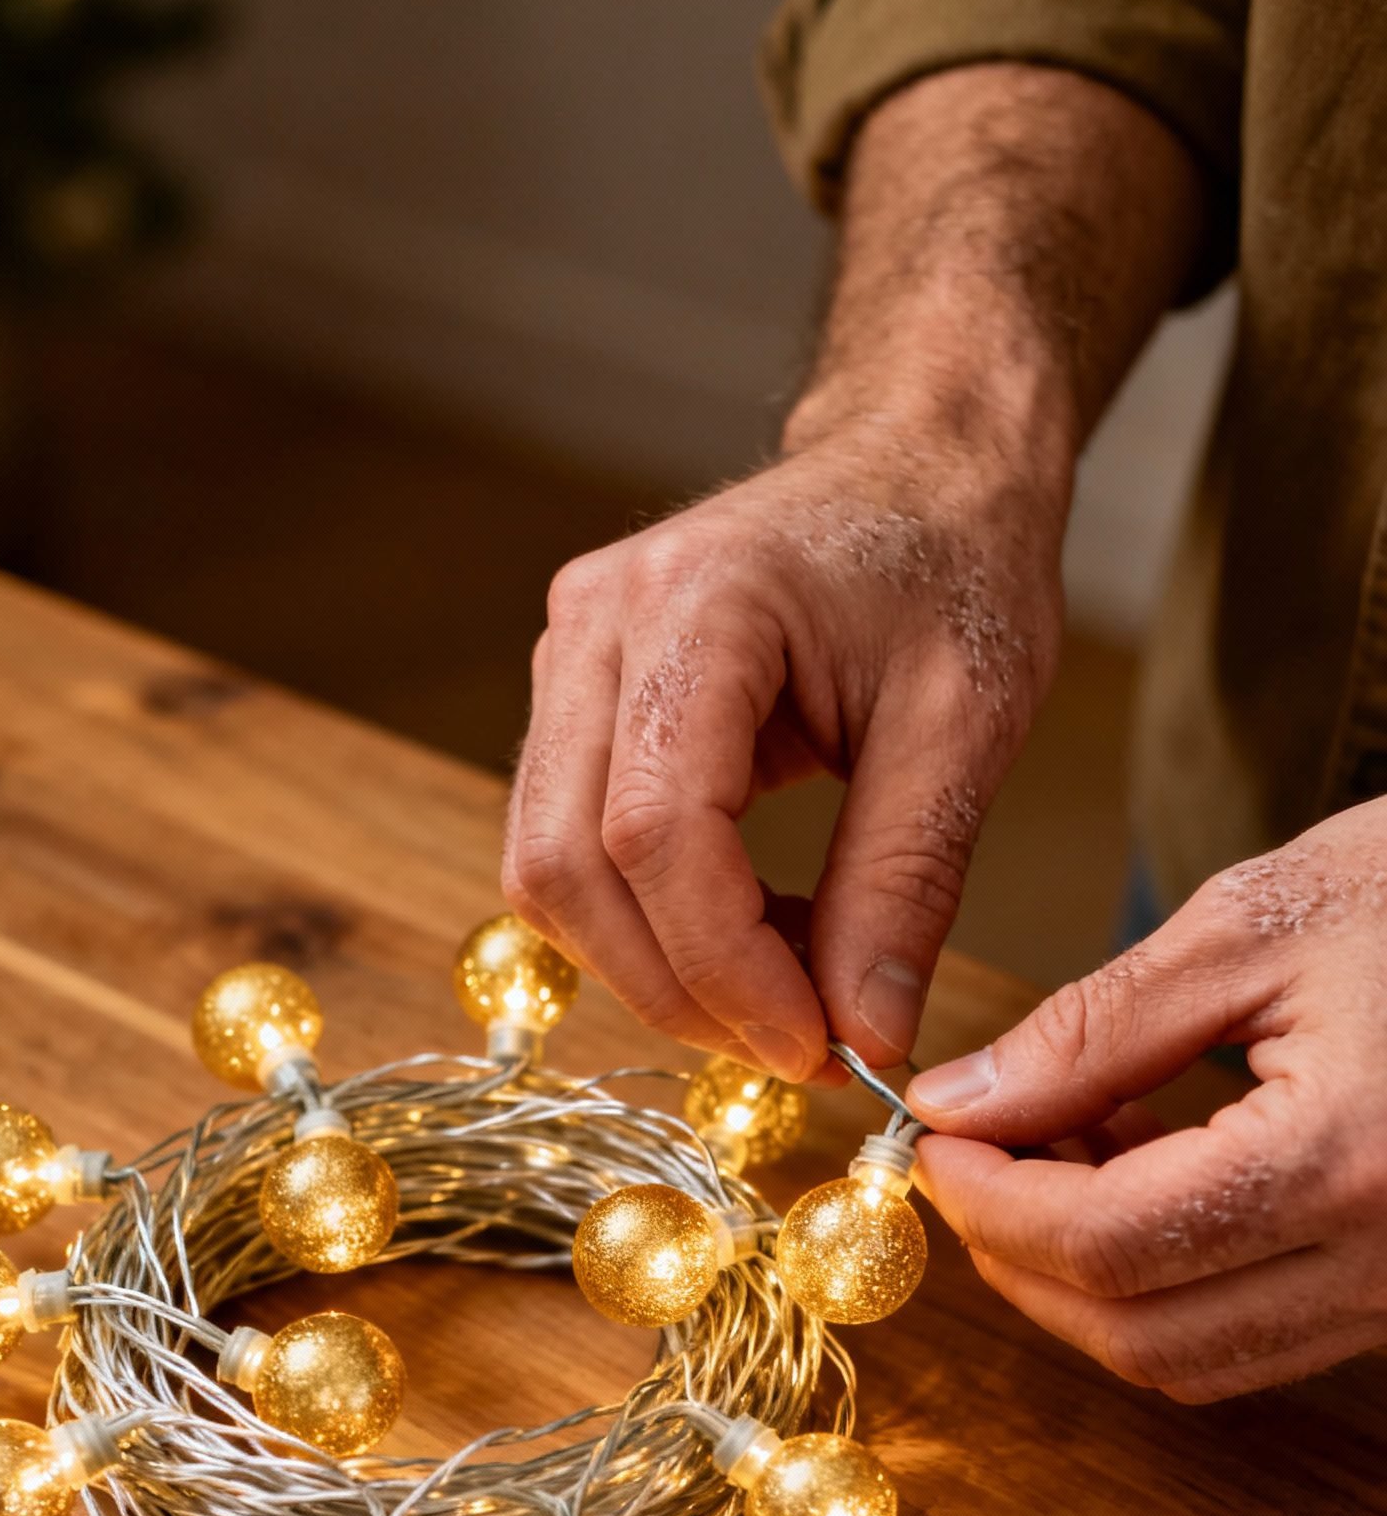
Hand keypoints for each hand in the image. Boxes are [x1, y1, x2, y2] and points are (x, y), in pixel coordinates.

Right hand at [503, 422, 1064, 1080]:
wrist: (920, 465)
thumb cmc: (953, 562)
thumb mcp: (967, 725)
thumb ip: (905, 884)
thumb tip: (866, 1037)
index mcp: (699, 604)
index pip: (655, 831)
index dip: (724, 965)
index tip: (815, 1045)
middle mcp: (598, 626)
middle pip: (568, 866)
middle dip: (679, 989)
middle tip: (801, 1050)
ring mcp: (568, 661)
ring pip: (547, 873)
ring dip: (656, 969)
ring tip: (787, 991)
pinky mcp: (574, 703)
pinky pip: (567, 851)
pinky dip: (648, 927)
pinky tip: (752, 936)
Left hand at [906, 804, 1386, 1400]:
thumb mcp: (1256, 924)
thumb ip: (1093, 1029)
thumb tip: (958, 1102)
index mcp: (1344, 1161)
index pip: (1106, 1244)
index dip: (991, 1204)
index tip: (935, 1142)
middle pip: (1142, 1335)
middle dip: (1024, 1262)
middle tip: (975, 1160)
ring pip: (1197, 1358)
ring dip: (1092, 1283)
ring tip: (1057, 1155)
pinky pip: (1261, 1334)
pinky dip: (1172, 1281)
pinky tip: (1143, 1173)